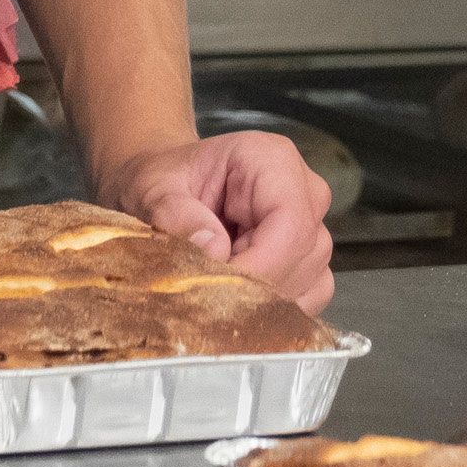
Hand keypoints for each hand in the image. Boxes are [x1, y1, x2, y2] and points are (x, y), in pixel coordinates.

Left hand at [107, 131, 334, 310]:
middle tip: (206, 289)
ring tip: (218, 284)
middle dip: (255, 285)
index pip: (290, 222)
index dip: (259, 265)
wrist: (170, 187)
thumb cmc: (165, 180)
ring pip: (313, 279)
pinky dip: (275, 306)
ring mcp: (313, 224)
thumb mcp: (154, 189)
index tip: (216, 286)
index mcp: (271, 160)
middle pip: (304, 254)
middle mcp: (304, 189)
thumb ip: (176, 215)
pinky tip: (238, 294)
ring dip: (265, 298)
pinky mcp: (309, 256)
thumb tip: (214, 251)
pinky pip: (312, 294)